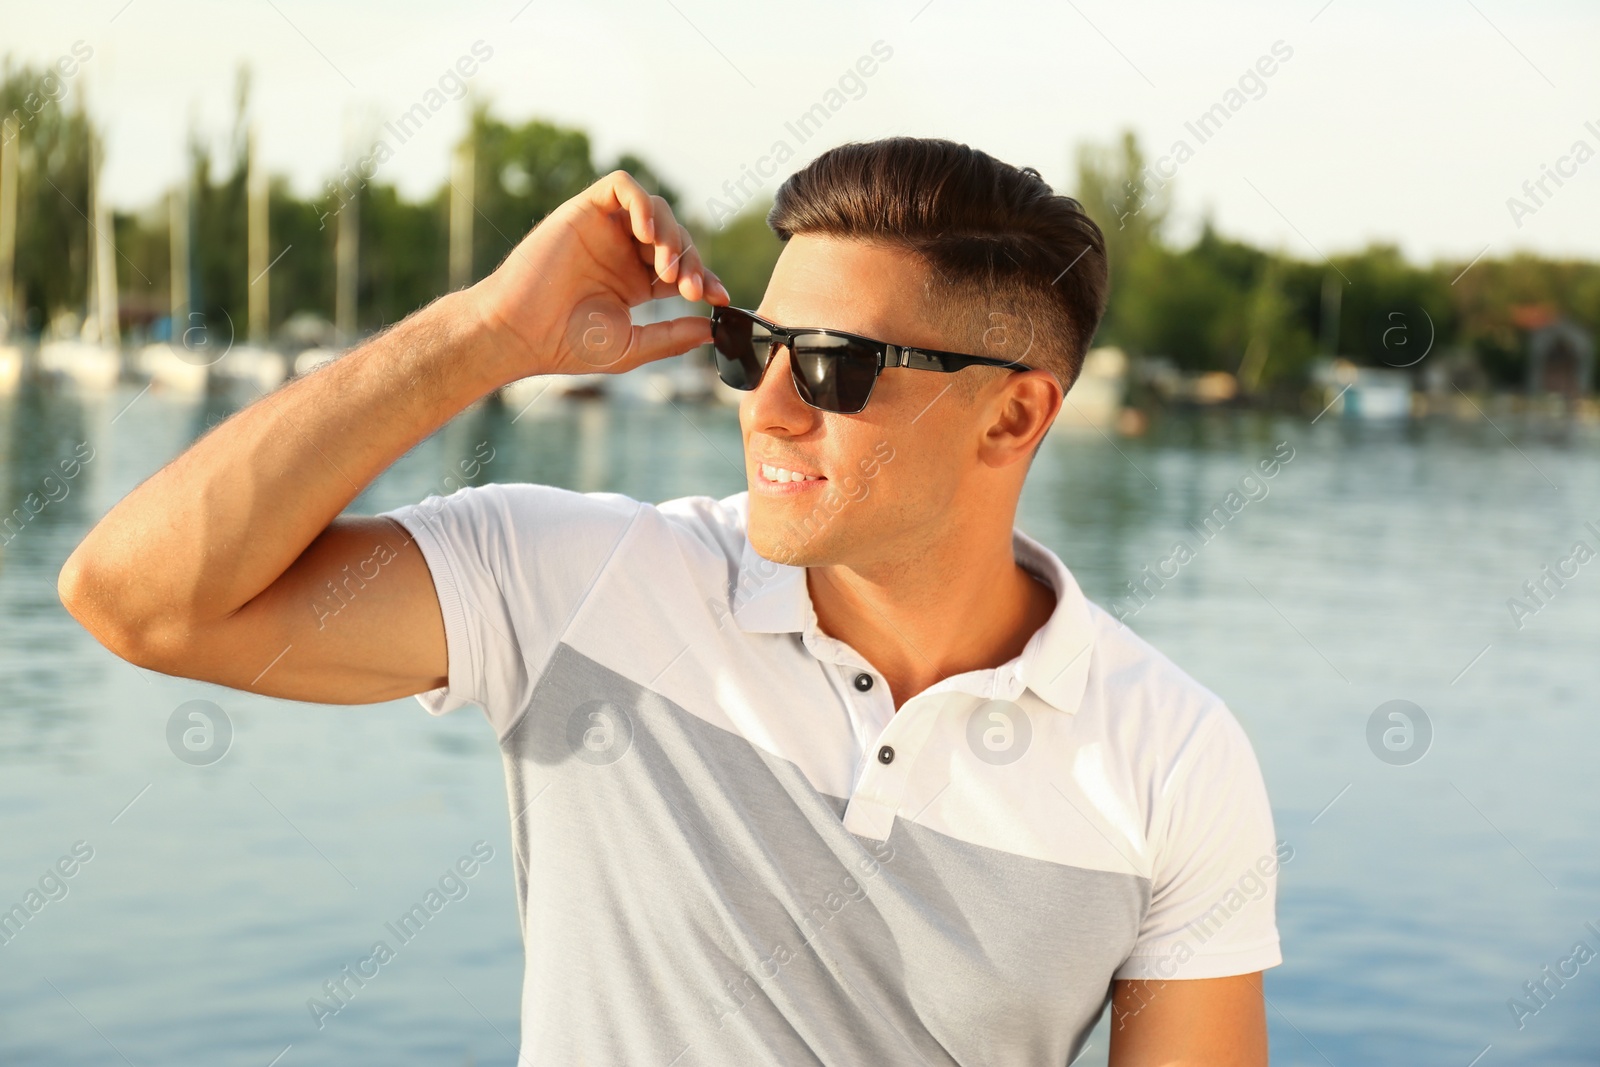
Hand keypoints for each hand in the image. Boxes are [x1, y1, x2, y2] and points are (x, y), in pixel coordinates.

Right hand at [469, 170, 730, 383]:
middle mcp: (622, 251)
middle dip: (690, 261)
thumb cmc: (567, 345)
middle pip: (675, 237)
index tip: (720, 298)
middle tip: (690, 289)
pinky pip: (622, 186)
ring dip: (671, 235)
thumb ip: (672, 337)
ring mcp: (604, 229)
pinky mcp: (584, 210)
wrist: (522, 334)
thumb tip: (712, 329)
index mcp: (635, 281)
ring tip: (666, 269)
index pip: (682, 268)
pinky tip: (648, 235)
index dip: (704, 278)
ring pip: (656, 210)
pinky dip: (642, 204)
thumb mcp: (631, 346)